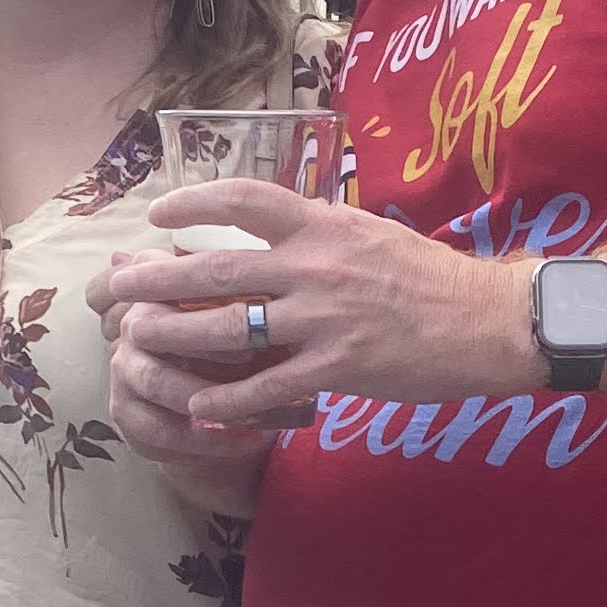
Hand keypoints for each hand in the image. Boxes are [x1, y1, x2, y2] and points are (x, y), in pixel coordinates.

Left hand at [90, 187, 532, 439]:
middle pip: (216, 267)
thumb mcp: (371, 234)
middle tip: (119, 285)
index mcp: (324, 225)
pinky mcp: (340, 367)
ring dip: (177, 337)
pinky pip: (269, 386)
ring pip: (230, 328)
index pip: (244, 199)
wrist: (488, 321)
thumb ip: (320, 233)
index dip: (193, 202)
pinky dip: (229, 398)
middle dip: (157, 278)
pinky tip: (199, 407)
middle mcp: (316, 265)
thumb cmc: (432, 277)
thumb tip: (274, 227)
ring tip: (139, 343)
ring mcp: (325, 318)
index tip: (157, 213)